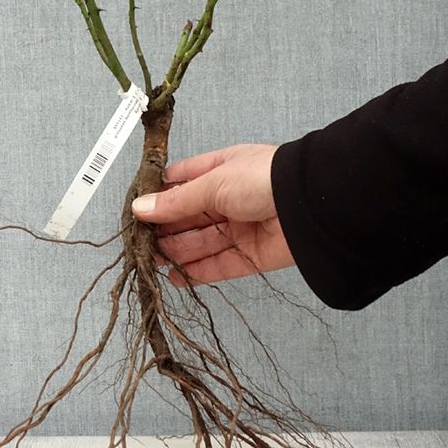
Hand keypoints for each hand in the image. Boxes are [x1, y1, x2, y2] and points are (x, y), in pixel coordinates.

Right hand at [131, 144, 294, 286]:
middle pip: (188, 216)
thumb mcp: (213, 183)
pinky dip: (196, 272)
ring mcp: (240, 227)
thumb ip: (176, 201)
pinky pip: (218, 265)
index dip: (159, 196)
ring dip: (176, 252)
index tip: (136, 210)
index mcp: (220, 170)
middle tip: (140, 242)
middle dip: (164, 228)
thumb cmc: (264, 179)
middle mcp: (229, 198)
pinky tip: (175, 277)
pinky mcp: (250, 255)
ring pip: (200, 242)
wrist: (311, 205)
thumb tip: (141, 208)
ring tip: (152, 261)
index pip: (181, 182)